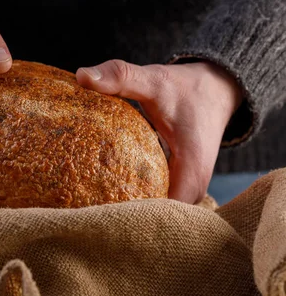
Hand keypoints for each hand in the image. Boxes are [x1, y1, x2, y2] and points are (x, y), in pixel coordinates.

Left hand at [76, 60, 242, 203]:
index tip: (88, 211)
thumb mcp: (154, 80)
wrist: (216, 89)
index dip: (122, 216)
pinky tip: (101, 193)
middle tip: (78, 209)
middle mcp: (191, 191)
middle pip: (150, 220)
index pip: (155, 214)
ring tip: (84, 206)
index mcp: (190, 174)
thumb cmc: (186, 88)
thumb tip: (82, 75)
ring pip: (151, 213)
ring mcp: (185, 191)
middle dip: (116, 217)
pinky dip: (130, 199)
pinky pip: (152, 201)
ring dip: (122, 210)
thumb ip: (121, 77)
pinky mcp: (177, 186)